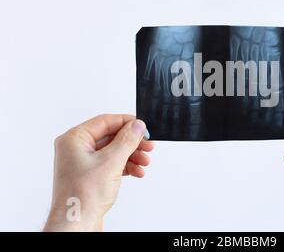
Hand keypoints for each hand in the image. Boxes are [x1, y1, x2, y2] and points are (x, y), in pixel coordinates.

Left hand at [44, 114, 152, 230]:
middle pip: (111, 136)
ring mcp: (83, 163)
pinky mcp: (90, 176)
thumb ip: (126, 140)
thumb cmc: (82, 196)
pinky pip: (112, 164)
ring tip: (144, 162)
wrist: (76, 224)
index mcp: (74, 139)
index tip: (143, 127)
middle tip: (148, 145)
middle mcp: (76, 149)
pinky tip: (137, 172)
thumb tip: (137, 126)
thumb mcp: (111, 162)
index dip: (127, 123)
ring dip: (132, 155)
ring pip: (113, 151)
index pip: (105, 121)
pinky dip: (126, 166)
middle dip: (132, 143)